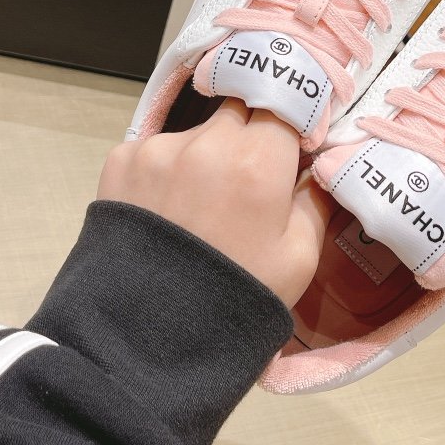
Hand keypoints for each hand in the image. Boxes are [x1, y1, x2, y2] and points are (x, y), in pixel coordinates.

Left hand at [97, 99, 331, 306]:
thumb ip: (316, 197)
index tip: (294, 140)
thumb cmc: (235, 300)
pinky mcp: (120, 160)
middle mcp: (206, 143)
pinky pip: (157, 149)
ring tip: (201, 207)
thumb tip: (323, 161)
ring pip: (198, 130)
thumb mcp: (299, 258)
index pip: (284, 100)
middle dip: (250, 132)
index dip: (292, 117)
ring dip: (207, 153)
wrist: (143, 343)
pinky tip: (166, 212)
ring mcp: (157, 149)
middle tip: (250, 175)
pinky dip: (168, 170)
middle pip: (240, 108)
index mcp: (257, 163)